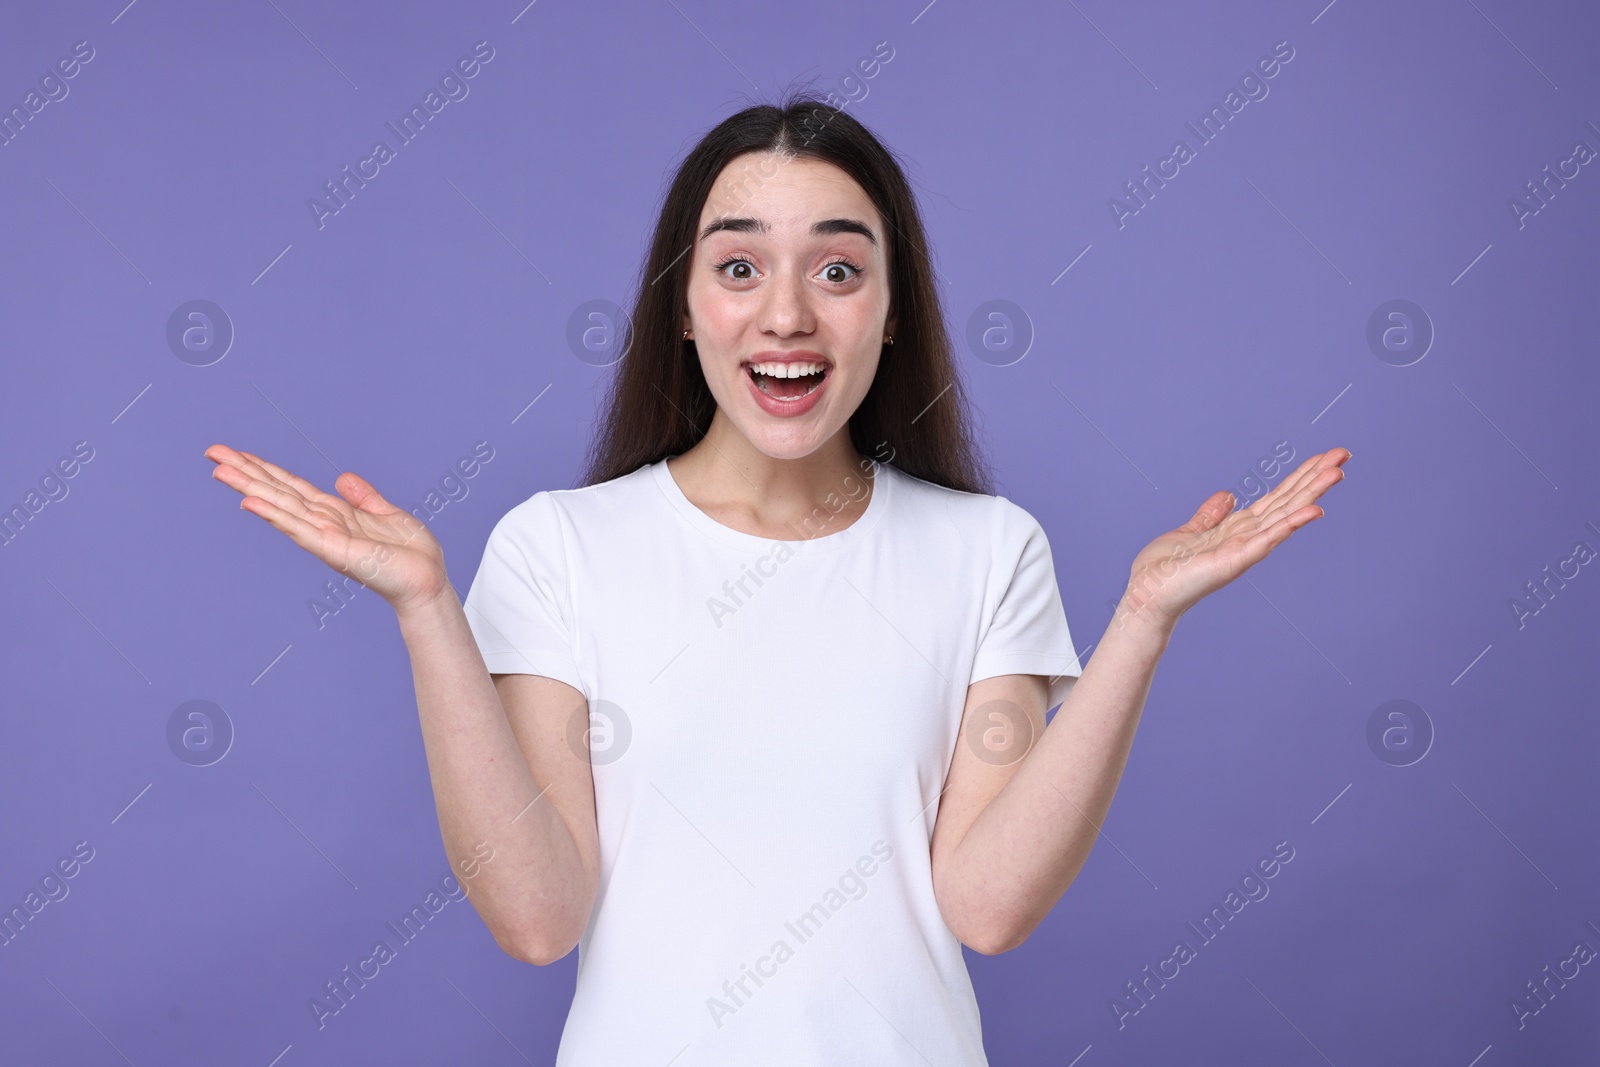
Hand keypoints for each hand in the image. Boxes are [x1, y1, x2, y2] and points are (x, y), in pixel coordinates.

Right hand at [205, 444, 449, 615]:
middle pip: (277, 493)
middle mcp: (323, 525)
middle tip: (212, 453)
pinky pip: (299, 529)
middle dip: (245, 472)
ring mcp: (325, 538)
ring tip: (219, 471)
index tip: (236, 453)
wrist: (428, 583)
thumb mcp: (387, 515)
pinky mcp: (334, 551)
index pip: (291, 487)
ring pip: (280, 507)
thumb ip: (364, 497)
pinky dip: (274, 515)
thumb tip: (342, 478)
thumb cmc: (411, 555)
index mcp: (334, 514)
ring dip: (249, 489)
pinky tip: (250, 502)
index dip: (264, 469)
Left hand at [1115, 448, 1350, 631]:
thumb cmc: (1164, 571)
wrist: (1146, 596)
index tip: (1324, 456)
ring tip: (1338, 471)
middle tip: (1344, 452)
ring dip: (1312, 493)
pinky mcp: (1234, 561)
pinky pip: (1267, 539)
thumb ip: (1211, 515)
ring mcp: (1244, 550)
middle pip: (1288, 502)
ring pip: (1285, 515)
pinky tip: (1315, 510)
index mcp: (1237, 529)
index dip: (1299, 477)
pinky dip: (1290, 524)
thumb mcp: (1190, 532)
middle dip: (1315, 477)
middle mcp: (1246, 538)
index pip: (1276, 498)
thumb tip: (1229, 496)